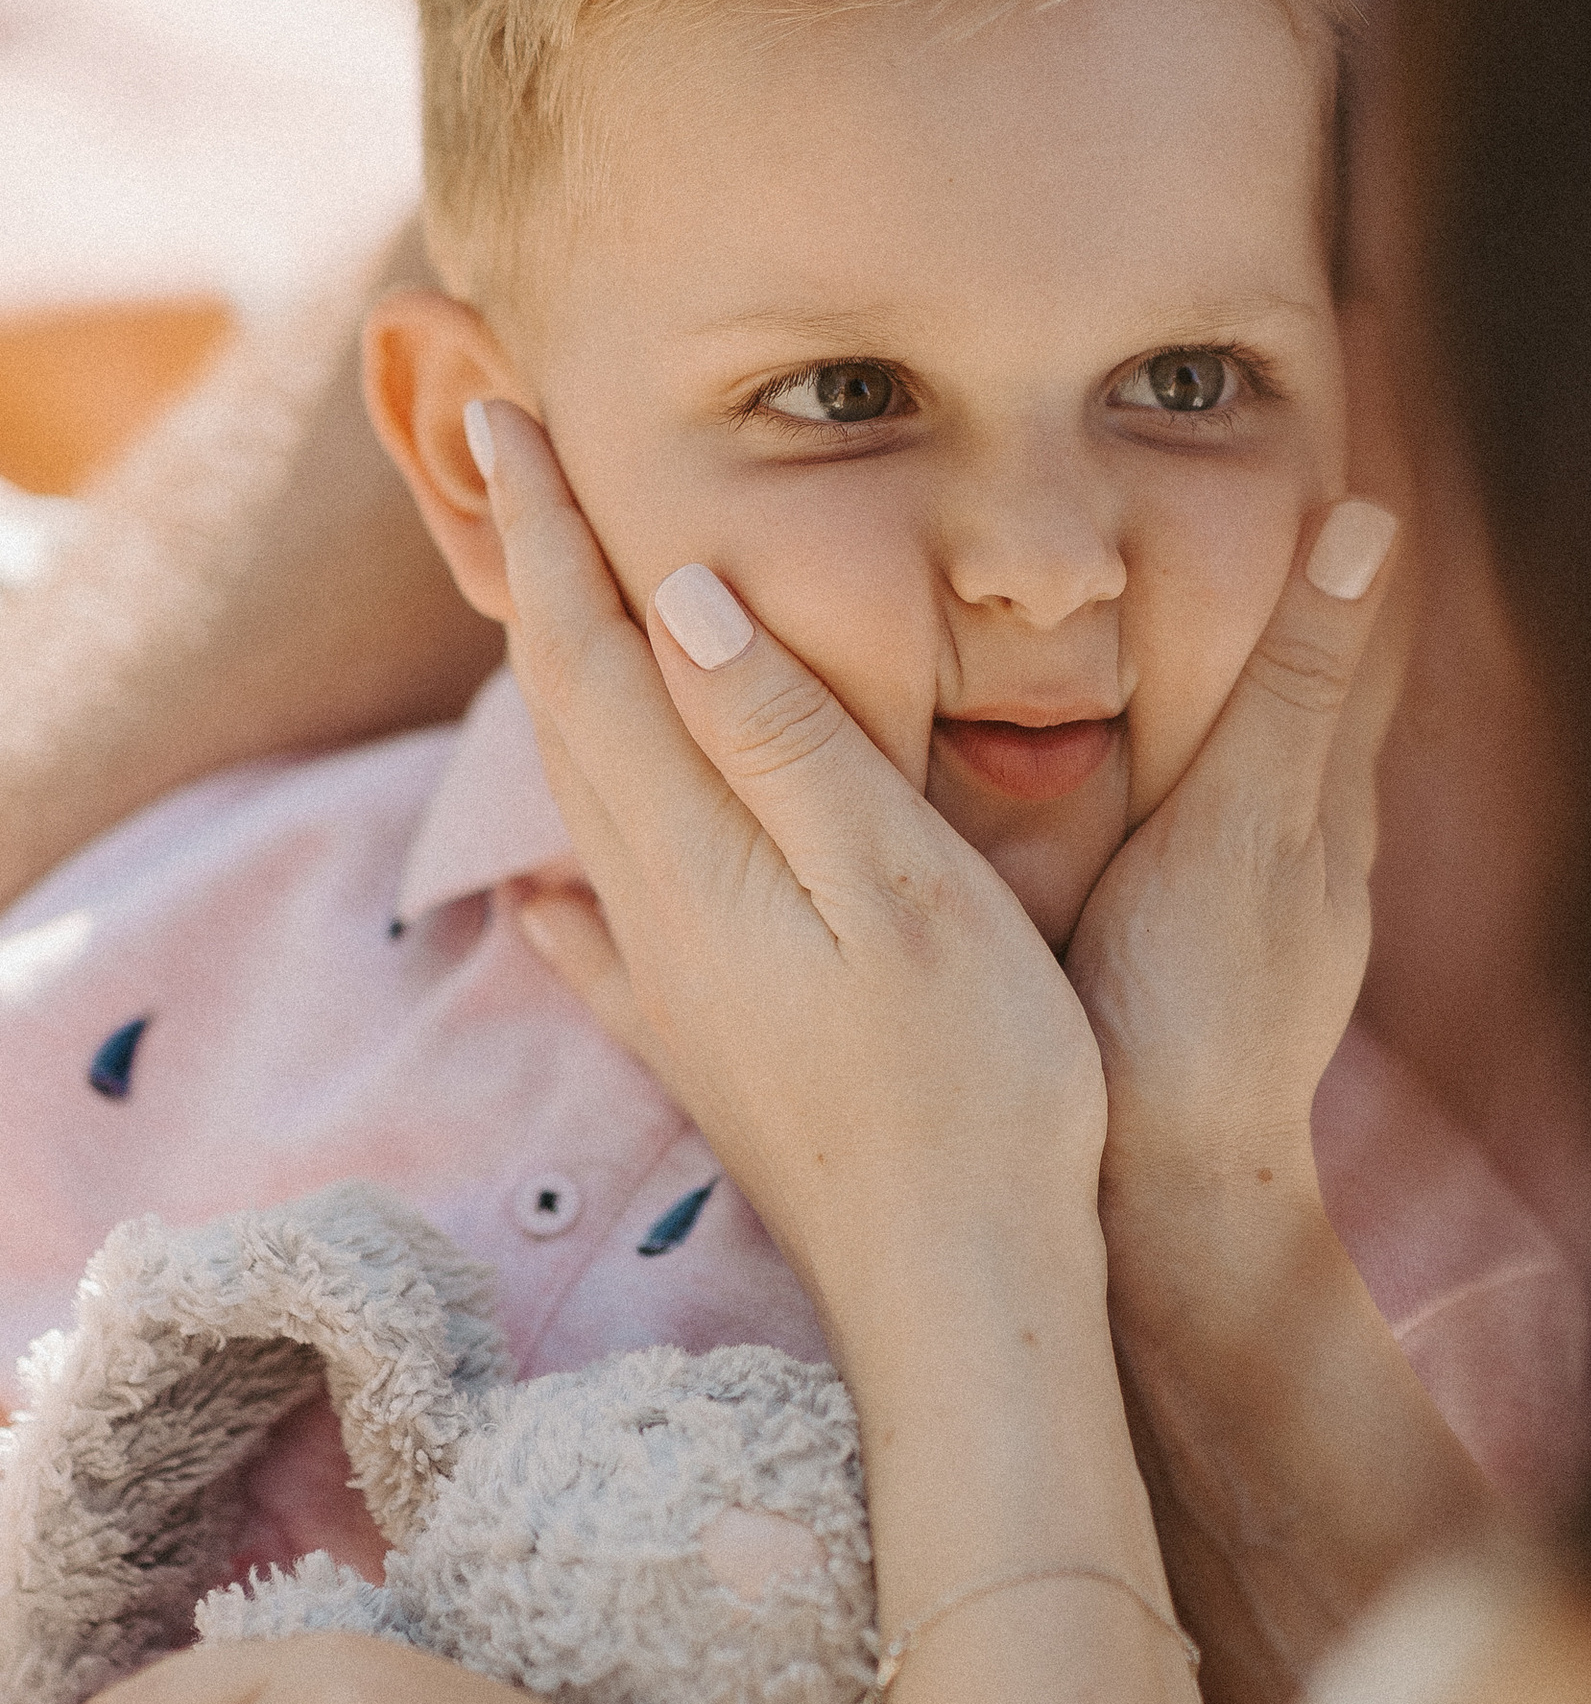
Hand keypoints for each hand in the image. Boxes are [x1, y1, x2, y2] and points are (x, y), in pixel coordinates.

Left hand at [472, 396, 1106, 1317]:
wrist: (959, 1290)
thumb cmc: (977, 1084)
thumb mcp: (905, 883)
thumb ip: (787, 738)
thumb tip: (675, 594)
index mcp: (702, 850)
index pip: (595, 650)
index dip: (553, 527)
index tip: (513, 413)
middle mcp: (659, 912)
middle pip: (565, 718)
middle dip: (534, 584)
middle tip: (501, 470)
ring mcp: (674, 992)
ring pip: (582, 810)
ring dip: (554, 700)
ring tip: (544, 618)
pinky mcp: (705, 1057)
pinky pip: (601, 941)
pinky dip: (566, 888)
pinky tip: (542, 900)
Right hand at [1069, 493, 1400, 1219]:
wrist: (1160, 1198)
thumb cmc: (1192, 1009)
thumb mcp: (1243, 822)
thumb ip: (1293, 681)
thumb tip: (1372, 522)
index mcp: (1322, 803)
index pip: (1357, 633)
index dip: (1347, 534)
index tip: (1333, 418)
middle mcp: (1307, 854)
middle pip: (1309, 693)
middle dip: (1290, 593)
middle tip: (1260, 473)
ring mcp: (1253, 915)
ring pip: (1250, 763)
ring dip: (1225, 680)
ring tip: (1177, 583)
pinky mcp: (1192, 963)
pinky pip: (1194, 827)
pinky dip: (1174, 764)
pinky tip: (1124, 757)